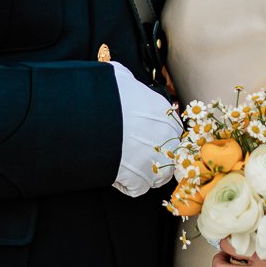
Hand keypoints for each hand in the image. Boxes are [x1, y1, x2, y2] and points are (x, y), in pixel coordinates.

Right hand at [111, 61, 182, 197]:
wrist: (93, 117)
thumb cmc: (106, 94)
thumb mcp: (120, 78)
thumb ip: (129, 83)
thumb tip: (123, 81)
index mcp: (164, 113)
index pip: (172, 128)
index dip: (158, 134)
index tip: (145, 135)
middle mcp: (167, 138)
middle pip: (170, 154)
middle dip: (156, 156)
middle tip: (135, 153)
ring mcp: (156, 162)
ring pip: (158, 175)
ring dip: (145, 172)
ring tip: (125, 165)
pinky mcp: (140, 179)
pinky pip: (138, 188)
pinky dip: (126, 185)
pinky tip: (115, 175)